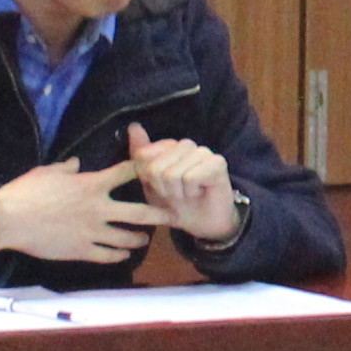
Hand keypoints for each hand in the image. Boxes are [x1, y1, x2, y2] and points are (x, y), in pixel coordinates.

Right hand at [0, 156, 169, 266]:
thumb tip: (77, 163)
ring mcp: (92, 232)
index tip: (156, 167)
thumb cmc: (26, 191)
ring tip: (145, 240)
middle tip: (172, 216)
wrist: (9, 220)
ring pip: (127, 238)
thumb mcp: (47, 172)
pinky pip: (108, 255)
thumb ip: (66, 168)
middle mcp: (99, 209)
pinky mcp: (82, 251)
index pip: (125, 173)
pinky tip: (124, 256)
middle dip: (159, 214)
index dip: (143, 168)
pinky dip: (119, 256)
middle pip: (139, 212)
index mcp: (91, 185)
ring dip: (139, 239)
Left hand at [115, 125, 241, 248]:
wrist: (202, 224)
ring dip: (178, 192)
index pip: (142, 155)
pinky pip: (190, 177)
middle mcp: (186, 145)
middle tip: (177, 194)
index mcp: (169, 147)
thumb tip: (133, 126)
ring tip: (188, 194)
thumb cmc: (176, 204)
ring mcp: (203, 152)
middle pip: (156, 167)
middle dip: (163, 189)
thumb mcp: (150, 184)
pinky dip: (191, 191)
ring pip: (173, 174)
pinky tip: (200, 192)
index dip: (147, 179)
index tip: (159, 188)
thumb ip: (140, 156)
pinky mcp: (217, 162)